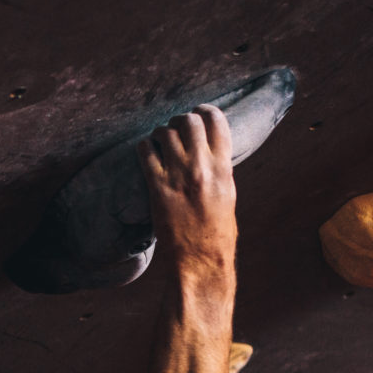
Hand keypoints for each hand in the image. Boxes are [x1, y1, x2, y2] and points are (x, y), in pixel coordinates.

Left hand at [137, 105, 236, 271]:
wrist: (200, 261)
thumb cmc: (217, 233)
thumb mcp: (227, 196)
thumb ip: (219, 170)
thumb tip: (209, 151)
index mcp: (224, 169)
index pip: (217, 121)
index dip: (205, 111)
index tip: (197, 113)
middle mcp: (202, 168)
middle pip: (189, 121)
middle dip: (180, 121)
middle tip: (174, 129)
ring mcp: (178, 177)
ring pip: (165, 133)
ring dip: (161, 133)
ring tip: (159, 141)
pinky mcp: (157, 188)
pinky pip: (146, 153)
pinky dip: (145, 147)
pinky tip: (146, 151)